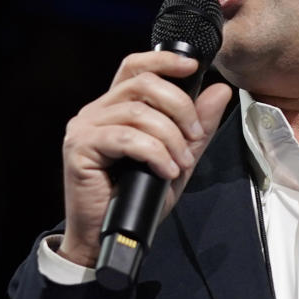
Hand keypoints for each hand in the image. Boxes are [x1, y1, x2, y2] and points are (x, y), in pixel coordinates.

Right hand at [58, 51, 231, 266]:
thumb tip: (220, 90)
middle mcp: (96, 111)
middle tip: (194, 136)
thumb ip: (198, 126)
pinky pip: (125, 138)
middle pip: (143, 83)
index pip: (136, 66)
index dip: (164, 59)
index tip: (194, 66)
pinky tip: (166, 171)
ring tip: (180, 163)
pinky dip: (154, 153)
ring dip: (169, 138)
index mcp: (116, 106)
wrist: (110, 239)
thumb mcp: (179, 158)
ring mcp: (85, 128)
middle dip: (179, 106)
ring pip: (138, 112)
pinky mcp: (79, 148)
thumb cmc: (139, 198)